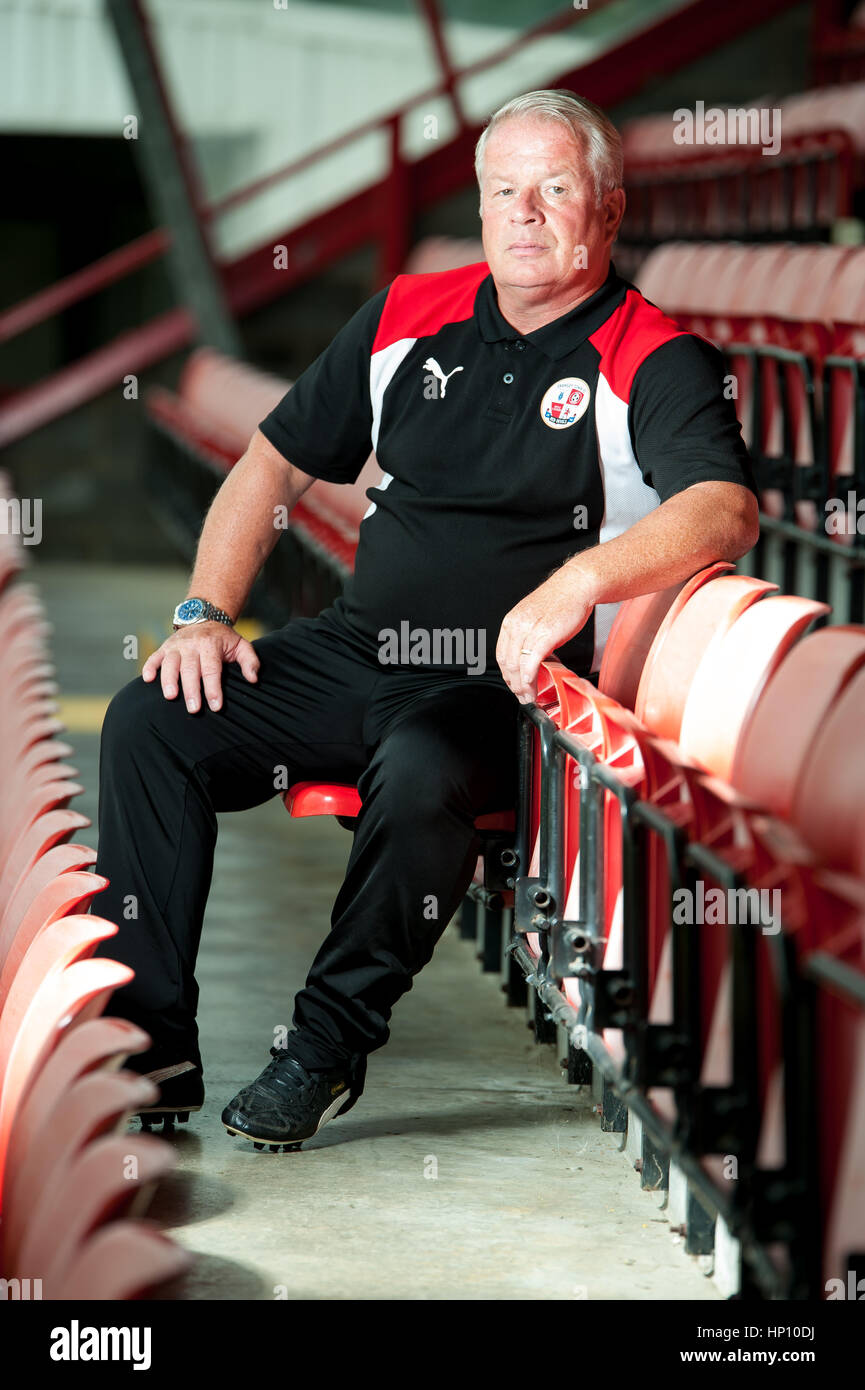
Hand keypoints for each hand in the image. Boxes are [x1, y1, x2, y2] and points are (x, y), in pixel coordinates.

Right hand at [142, 621, 259, 711]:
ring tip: (171, 696)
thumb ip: (250, 662)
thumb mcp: (241, 645)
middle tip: (194, 709)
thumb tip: (253, 679)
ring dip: (168, 680)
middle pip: (190, 669)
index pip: (212, 669)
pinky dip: (149, 667)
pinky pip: (154, 657)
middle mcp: (191, 644)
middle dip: (192, 690)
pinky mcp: (164, 647)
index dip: (214, 689)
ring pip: (170, 663)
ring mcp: (176, 646)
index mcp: (211, 645)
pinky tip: (147, 679)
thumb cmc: (224, 639)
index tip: (216, 706)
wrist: (205, 618)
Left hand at [496, 565, 593, 703]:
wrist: (576, 585)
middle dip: (513, 684)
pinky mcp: (546, 634)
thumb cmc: (560, 601)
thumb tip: (529, 658)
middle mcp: (517, 625)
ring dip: (522, 685)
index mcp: (511, 621)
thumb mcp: (535, 618)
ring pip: (518, 665)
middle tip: (522, 696)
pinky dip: (530, 676)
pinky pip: (532, 661)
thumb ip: (528, 637)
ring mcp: (530, 630)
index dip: (506, 674)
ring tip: (529, 695)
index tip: (513, 685)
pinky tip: (532, 685)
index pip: (501, 654)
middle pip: (507, 663)